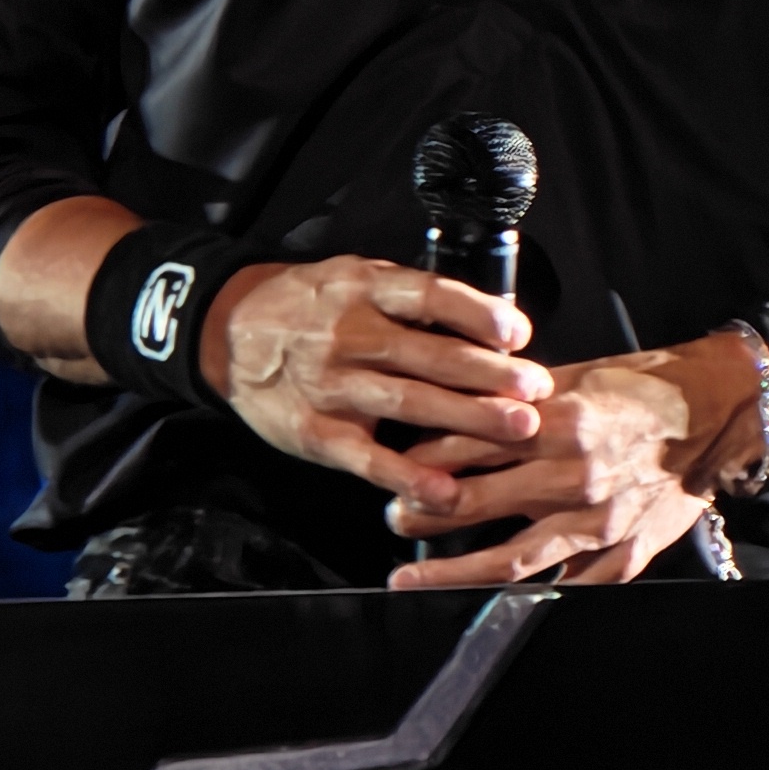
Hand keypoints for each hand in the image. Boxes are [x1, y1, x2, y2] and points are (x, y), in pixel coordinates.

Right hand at [198, 254, 550, 489]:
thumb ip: (410, 297)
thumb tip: (486, 316)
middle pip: (428, 354)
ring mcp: (331, 385)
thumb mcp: (355, 279)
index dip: (476, 314)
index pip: (428, 296)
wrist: (232, 334)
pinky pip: (368, 458)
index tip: (518, 332)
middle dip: (489, 374)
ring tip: (516, 429)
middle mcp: (348, 334)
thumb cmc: (310, 307)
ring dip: (466, 418)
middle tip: (536, 390)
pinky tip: (446, 490)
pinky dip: (408, 476)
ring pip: (407, 402)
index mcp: (363, 289)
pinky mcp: (318, 432)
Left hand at [384, 334, 764, 592]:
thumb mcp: (575, 376)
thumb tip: (453, 407)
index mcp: (558, 424)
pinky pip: (566, 586)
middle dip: (422, 515)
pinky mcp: (622, 555)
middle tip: (393, 519)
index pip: (467, 444)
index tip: (392, 467)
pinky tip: (490, 604)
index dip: (420, 459)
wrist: (717, 414)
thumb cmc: (643, 390)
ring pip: (510, 561)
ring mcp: (598, 523)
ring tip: (410, 581)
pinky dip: (524, 597)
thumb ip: (517, 399)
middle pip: (474, 504)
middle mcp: (574, 477)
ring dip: (452, 573)